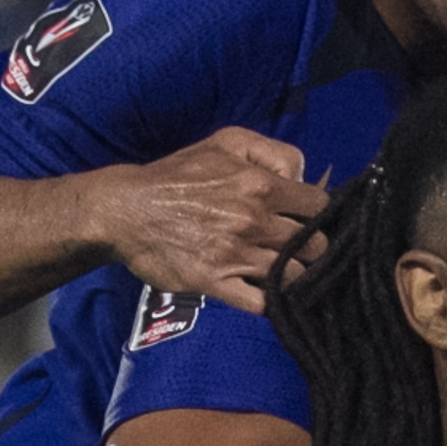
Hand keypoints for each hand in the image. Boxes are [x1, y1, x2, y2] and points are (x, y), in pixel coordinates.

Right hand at [85, 129, 329, 312]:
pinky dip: (271, 303)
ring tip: (286, 273)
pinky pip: (261, 303)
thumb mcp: (226, 142)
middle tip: (300, 250)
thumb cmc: (178, 174)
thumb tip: (303, 176)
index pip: (319, 207)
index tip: (309, 222)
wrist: (127, 210)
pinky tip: (268, 295)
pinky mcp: (215, 283)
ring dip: (295, 277)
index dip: (319, 216)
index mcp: (260, 184)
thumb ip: (273, 152)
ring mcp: (235, 255)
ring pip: (294, 277)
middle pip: (314, 246)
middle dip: (313, 250)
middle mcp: (253, 220)